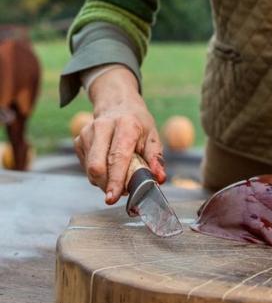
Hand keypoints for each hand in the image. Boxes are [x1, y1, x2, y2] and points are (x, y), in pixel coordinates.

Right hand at [73, 68, 165, 203]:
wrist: (118, 105)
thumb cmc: (137, 124)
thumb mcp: (152, 137)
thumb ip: (156, 159)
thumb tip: (160, 179)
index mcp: (126, 125)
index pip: (117, 157)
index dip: (115, 180)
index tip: (113, 197)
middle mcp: (103, 126)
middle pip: (97, 166)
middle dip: (107, 185)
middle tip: (120, 191)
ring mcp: (87, 133)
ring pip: (90, 169)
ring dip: (103, 181)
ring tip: (117, 174)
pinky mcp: (78, 140)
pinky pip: (86, 167)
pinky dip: (97, 174)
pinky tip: (107, 165)